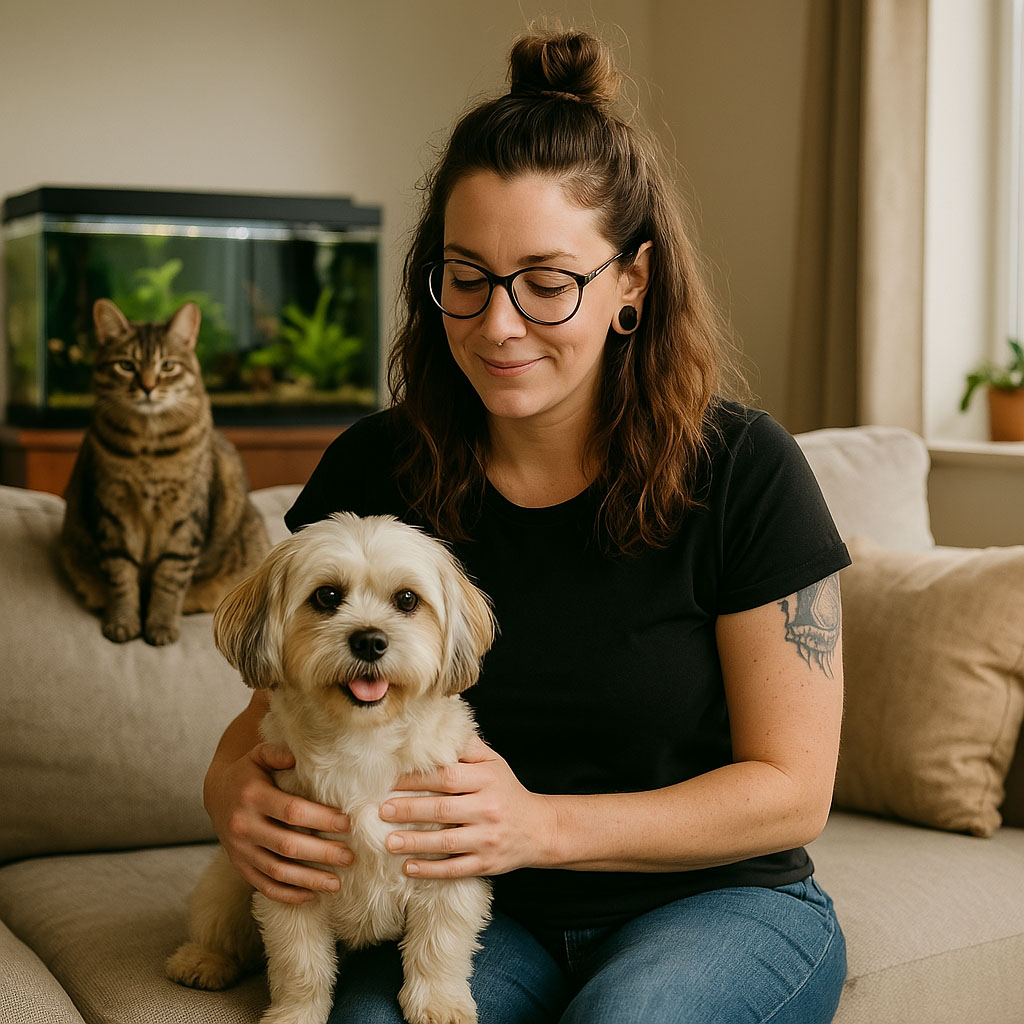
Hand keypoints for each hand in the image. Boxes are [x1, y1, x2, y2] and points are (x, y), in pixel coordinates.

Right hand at [204, 741, 353, 903]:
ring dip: (309, 880)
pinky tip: (311, 895)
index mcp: (253, 796)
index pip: (292, 811)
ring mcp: (240, 850)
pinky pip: (263, 885)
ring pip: (277, 871)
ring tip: (336, 883)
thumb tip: (297, 758)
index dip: (321, 819)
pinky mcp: (239, 865)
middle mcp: (244, 825)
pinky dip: (287, 894)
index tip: (347, 824)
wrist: (215, 793)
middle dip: (322, 853)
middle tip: (350, 857)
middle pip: (288, 845)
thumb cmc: (248, 772)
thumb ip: (278, 753)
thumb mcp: (259, 754)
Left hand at [378, 735, 555, 878]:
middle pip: (442, 809)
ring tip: (388, 842)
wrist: (540, 829)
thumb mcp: (494, 764)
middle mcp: (488, 808)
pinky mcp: (486, 863)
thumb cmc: (507, 792)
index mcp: (487, 780)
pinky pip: (455, 868)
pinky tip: (408, 867)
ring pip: (446, 842)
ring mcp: (488, 838)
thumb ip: (468, 748)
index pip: (447, 777)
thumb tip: (439, 729)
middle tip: (381, 810)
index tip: (390, 781)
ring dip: (414, 842)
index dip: (416, 779)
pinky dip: (431, 870)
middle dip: (409, 809)